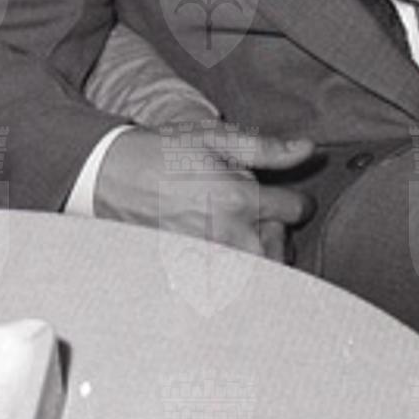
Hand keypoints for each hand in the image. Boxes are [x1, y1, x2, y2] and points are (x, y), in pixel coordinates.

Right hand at [97, 125, 316, 258]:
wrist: (111, 174)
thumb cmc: (163, 152)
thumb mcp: (214, 138)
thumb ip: (266, 149)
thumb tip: (307, 149)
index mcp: (238, 199)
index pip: (295, 210)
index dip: (297, 200)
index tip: (288, 197)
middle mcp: (227, 235)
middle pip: (281, 248)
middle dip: (278, 232)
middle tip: (261, 215)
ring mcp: (208, 257)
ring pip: (257, 268)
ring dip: (259, 252)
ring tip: (242, 232)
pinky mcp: (189, 270)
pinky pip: (227, 279)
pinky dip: (233, 267)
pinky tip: (220, 246)